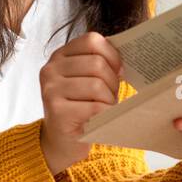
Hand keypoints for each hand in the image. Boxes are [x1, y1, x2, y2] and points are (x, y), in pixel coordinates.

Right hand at [38, 31, 122, 175]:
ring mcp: (51, 90)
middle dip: (112, 81)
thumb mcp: (85, 79)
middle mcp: (51, 69)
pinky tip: (101, 118)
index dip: (112, 54)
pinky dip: (105, 113)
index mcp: (60, 56)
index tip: (119, 70)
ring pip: (96, 85)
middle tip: (112, 95)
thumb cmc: (80, 106)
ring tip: (106, 107)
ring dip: (109, 99)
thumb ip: (99, 62)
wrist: (61, 140)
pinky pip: (95, 107)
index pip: (91, 40)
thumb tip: (130, 53)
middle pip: (96, 63)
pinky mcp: (57, 111)